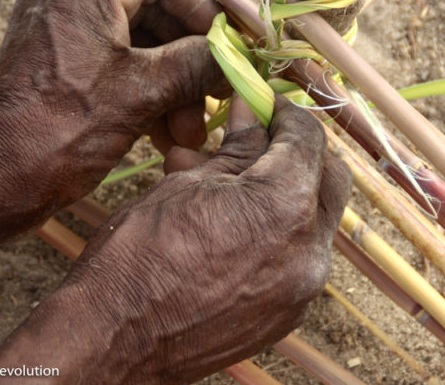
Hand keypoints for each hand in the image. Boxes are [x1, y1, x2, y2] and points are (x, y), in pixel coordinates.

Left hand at [0, 0, 224, 242]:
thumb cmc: (60, 134)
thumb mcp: (141, 96)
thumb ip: (194, 66)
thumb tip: (231, 56)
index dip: (201, 5)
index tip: (217, 49)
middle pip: (153, 8)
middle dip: (187, 58)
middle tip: (210, 102)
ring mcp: (57, 29)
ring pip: (135, 40)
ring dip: (169, 82)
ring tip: (187, 133)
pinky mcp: (51, 60)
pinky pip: (110, 62)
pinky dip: (141, 90)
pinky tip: (163, 134)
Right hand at [0, 96, 350, 383]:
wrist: (115, 338)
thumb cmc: (138, 254)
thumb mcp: (185, 184)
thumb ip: (234, 149)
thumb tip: (251, 115)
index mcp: (284, 205)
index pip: (309, 138)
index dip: (286, 113)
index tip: (263, 106)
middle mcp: (309, 250)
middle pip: (330, 178)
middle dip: (301, 151)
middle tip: (260, 139)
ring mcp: (303, 288)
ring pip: (317, 219)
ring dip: (290, 192)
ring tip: (236, 186)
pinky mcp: (289, 314)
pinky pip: (301, 257)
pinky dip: (282, 231)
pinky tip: (237, 226)